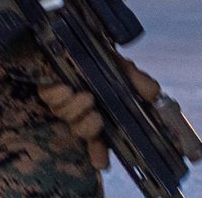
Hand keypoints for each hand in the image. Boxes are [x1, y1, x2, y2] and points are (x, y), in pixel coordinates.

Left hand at [38, 57, 160, 172]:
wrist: (81, 37)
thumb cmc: (103, 59)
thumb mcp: (124, 70)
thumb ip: (139, 83)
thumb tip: (155, 95)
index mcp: (101, 113)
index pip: (99, 142)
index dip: (99, 154)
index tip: (101, 163)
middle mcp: (80, 111)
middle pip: (81, 132)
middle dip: (88, 128)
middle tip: (97, 116)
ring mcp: (62, 101)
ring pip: (65, 116)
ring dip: (75, 109)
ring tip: (85, 95)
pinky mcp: (47, 88)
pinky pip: (49, 98)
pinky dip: (58, 94)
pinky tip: (65, 87)